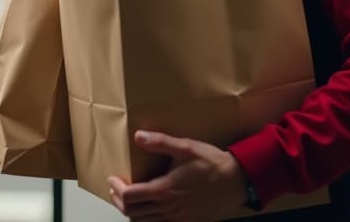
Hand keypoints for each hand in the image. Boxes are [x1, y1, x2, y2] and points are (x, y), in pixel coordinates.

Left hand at [107, 130, 247, 220]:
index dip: (116, 188)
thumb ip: (160, 143)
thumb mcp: (185, 147)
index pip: (129, 196)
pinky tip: (150, 207)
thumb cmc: (212, 163)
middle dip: (119, 201)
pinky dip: (148, 218)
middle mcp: (168, 208)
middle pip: (132, 213)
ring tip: (129, 198)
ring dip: (132, 211)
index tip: (112, 178)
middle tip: (116, 189)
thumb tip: (138, 137)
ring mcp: (177, 218)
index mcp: (164, 190)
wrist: (237, 181)